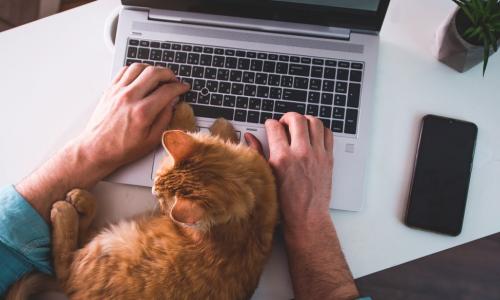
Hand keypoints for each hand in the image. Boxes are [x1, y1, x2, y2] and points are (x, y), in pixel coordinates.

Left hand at [76, 63, 189, 171]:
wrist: (97, 149)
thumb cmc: (122, 148)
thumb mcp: (152, 140)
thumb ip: (165, 118)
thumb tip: (173, 102)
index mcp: (143, 112)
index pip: (167, 91)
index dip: (179, 87)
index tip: (183, 88)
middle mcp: (130, 98)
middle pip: (154, 73)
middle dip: (168, 74)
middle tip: (173, 80)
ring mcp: (118, 92)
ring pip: (139, 67)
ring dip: (152, 69)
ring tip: (158, 77)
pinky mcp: (110, 90)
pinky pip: (124, 70)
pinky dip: (136, 70)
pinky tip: (141, 77)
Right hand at [249, 112, 333, 233]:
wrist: (306, 217)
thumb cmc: (285, 202)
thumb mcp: (266, 177)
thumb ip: (257, 153)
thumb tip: (250, 138)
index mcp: (282, 158)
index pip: (275, 127)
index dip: (270, 124)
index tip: (270, 126)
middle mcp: (301, 153)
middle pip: (296, 119)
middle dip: (288, 117)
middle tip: (284, 123)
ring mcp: (317, 155)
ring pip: (315, 122)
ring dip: (305, 120)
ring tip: (300, 127)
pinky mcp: (328, 159)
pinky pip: (328, 134)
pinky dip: (321, 130)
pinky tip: (313, 135)